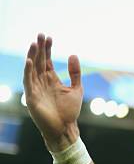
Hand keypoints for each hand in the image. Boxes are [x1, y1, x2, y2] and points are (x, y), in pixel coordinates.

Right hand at [23, 34, 82, 151]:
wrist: (65, 128)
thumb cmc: (70, 111)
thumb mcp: (76, 89)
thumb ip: (75, 73)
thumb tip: (73, 54)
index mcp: (52, 80)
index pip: (46, 61)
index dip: (47, 49)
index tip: (49, 37)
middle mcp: (42, 82)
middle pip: (38, 61)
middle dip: (39, 48)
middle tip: (40, 34)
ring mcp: (36, 89)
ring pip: (32, 69)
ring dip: (32, 56)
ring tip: (34, 43)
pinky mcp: (32, 97)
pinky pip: (28, 82)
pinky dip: (28, 71)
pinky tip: (29, 61)